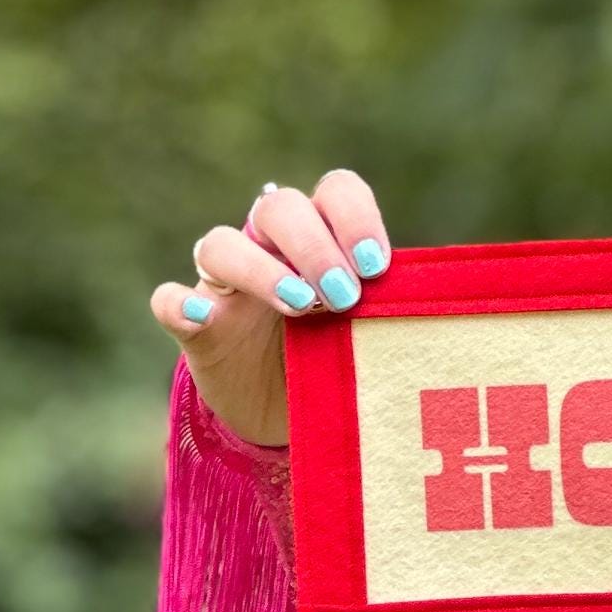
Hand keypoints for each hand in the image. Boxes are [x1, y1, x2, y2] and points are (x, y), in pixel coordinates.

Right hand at [148, 170, 392, 446]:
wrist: (287, 419)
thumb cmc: (341, 366)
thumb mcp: (372, 340)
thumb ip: (394, 315)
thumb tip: (442, 312)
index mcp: (322, 240)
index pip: (335, 192)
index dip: (354, 216)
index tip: (379, 266)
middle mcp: (269, 249)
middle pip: (278, 209)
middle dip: (314, 245)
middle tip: (345, 296)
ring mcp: (224, 285)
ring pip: (221, 244)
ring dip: (259, 269)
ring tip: (299, 306)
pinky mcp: (194, 326)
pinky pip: (168, 301)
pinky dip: (179, 304)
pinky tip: (200, 316)